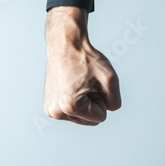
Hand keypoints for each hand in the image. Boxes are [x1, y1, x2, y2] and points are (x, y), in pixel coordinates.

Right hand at [44, 6, 121, 125]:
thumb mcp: (110, 78)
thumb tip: (108, 111)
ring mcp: (51, 111)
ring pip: (82, 117)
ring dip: (85, 102)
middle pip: (90, 120)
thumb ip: (115, 101)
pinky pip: (73, 113)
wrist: (65, 45)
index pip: (101, 117)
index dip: (102, 99)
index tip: (91, 84)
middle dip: (93, 102)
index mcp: (70, 106)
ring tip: (77, 84)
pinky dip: (76, 101)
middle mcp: (57, 112)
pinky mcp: (49, 108)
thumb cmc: (85, 58)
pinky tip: (70, 86)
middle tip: (85, 83)